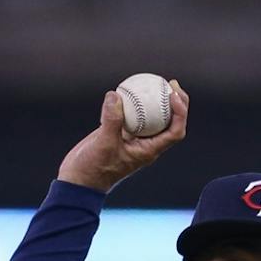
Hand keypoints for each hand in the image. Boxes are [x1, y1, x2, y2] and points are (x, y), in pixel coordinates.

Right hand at [58, 81, 189, 192]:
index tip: (173, 95)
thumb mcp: (104, 144)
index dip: (180, 113)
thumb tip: (115, 95)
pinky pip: (132, 114)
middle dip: (176, 102)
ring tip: (156, 82)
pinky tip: (129, 88)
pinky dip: (133, 101)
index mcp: (149, 151)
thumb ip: (111, 120)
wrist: (80, 179)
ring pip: (152, 117)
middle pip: (170, 122)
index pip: (175, 132)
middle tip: (172, 83)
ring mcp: (134, 138)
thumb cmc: (94, 169)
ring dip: (157, 100)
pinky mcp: (121, 132)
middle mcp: (146, 144)